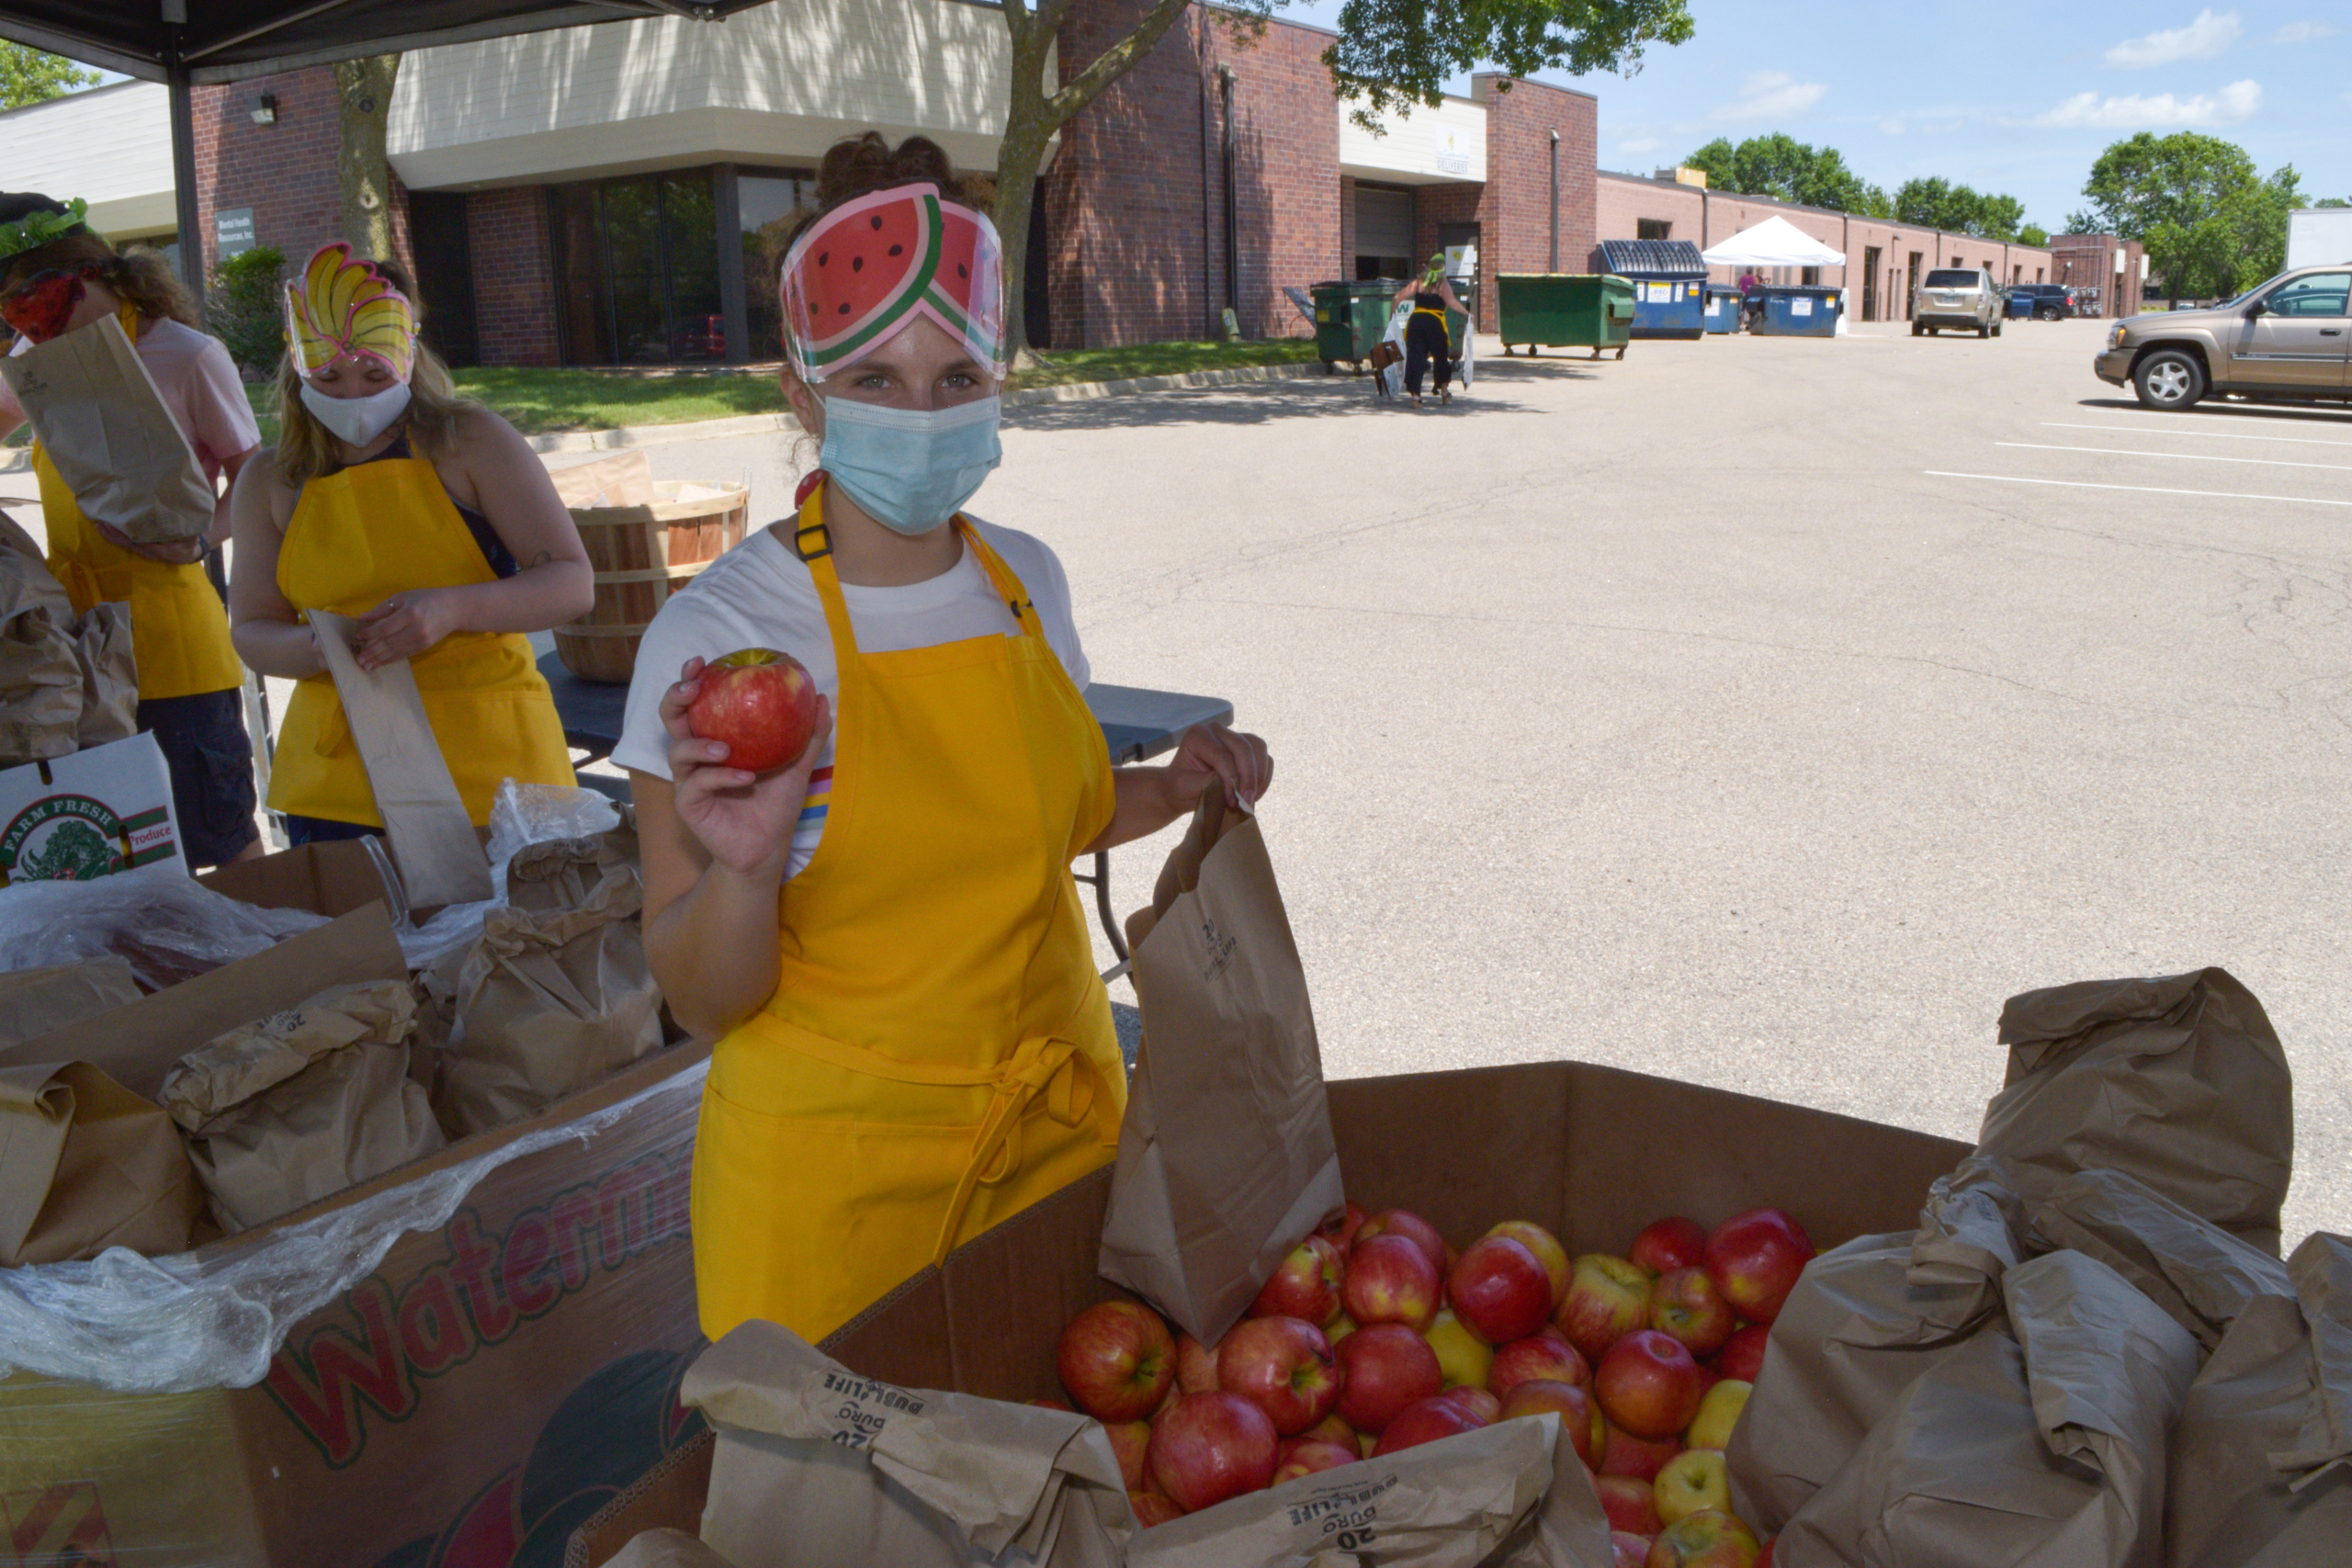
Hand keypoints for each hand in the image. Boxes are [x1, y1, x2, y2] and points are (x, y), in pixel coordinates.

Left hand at [94, 520, 204, 565]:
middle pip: (128, 544)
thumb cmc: (188, 544)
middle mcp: (149, 552)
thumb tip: (176, 516)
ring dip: (112, 536)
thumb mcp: (189, 538)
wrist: (187, 555)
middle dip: (113, 535)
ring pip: (125, 545)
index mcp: (160, 550)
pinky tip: (109, 529)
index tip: (114, 526)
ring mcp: (144, 552)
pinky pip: (127, 543)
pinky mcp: (141, 549)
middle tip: (99, 524)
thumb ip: (182, 530)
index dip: (126, 535)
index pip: (140, 542)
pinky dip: (117, 537)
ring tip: (100, 525)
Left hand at [352, 588, 462, 669]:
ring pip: (395, 651)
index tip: (357, 637)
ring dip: (378, 659)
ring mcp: (421, 640)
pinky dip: (390, 659)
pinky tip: (380, 663)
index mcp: (409, 614)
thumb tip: (363, 618)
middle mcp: (415, 629)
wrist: (453, 609)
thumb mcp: (403, 597)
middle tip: (357, 659)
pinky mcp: (424, 647)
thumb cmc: (426, 599)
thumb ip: (383, 608)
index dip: (369, 634)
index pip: (384, 628)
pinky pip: (404, 655)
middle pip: (388, 643)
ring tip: (365, 665)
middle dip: (371, 652)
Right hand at [662, 655, 832, 879]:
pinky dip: (720, 777)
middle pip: (672, 718)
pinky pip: (698, 784)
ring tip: (726, 748)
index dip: (693, 679)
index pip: (697, 702)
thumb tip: (821, 698)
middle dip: (676, 698)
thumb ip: (808, 734)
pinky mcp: (689, 804)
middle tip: (695, 689)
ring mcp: (689, 779)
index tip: (703, 661)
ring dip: (700, 744)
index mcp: (716, 737)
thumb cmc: (776, 803)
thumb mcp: (797, 765)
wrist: (768, 846)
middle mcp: (697, 754)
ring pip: (678, 751)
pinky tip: (745, 778)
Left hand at [1166, 722, 1271, 811]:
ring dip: (1258, 776)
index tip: (1232, 802)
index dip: (1231, 779)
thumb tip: (1234, 784)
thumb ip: (1208, 782)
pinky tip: (1253, 794)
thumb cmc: (1181, 787)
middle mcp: (1218, 730)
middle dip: (1248, 777)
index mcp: (1198, 735)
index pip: (1222, 755)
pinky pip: (1266, 759)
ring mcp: (1235, 737)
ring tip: (1249, 799)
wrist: (1183, 789)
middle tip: (1247, 801)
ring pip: (1259, 749)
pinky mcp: (1248, 748)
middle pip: (1244, 747)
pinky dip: (1264, 778)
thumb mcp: (1186, 787)